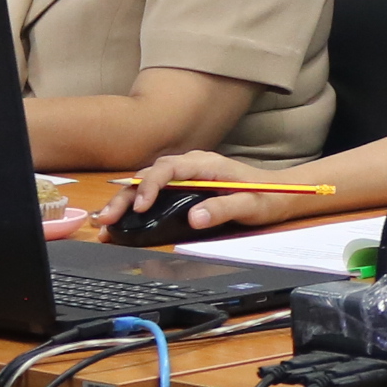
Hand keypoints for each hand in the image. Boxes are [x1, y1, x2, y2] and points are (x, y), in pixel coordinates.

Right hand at [104, 151, 282, 234]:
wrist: (281, 193)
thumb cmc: (267, 197)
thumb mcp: (250, 205)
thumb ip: (224, 210)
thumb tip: (195, 218)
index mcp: (207, 164)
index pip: (169, 169)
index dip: (150, 186)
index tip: (140, 207)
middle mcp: (193, 165)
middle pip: (151, 174)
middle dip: (126, 196)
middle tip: (106, 219)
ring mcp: (187, 174)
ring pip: (148, 181)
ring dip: (126, 200)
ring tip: (105, 222)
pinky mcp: (185, 185)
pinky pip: (156, 190)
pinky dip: (137, 203)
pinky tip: (122, 218)